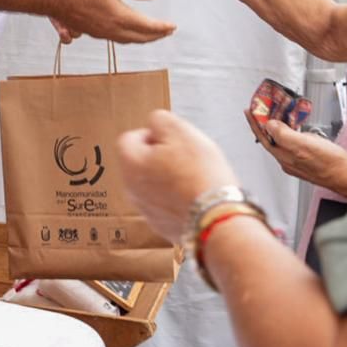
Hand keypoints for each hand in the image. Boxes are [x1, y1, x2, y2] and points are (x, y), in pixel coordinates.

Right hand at [51, 0, 176, 43]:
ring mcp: (101, 33)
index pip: (148, 26)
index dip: (162, 27)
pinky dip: (129, 38)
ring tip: (153, 34)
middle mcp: (111, 29)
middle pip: (140, 37)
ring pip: (129, 40)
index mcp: (118, 15)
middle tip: (168, 32)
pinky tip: (129, 33)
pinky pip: (117, 39)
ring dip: (143, 38)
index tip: (173, 26)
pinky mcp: (93, 33)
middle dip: (156, 35)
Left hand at [117, 110, 239, 239]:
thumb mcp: (180, 131)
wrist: (217, 218)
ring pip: (153, 185)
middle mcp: (131, 189)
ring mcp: (146, 210)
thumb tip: (155, 124)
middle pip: (141, 163)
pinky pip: (166, 205)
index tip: (172, 139)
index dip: (152, 134)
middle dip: (162, 156)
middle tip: (187, 158)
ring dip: (169, 178)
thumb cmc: (200, 175)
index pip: (130, 138)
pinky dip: (177, 198)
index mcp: (130, 164)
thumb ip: (161, 121)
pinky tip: (196, 196)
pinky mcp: (162, 226)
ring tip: (195, 178)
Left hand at [244, 112, 346, 199]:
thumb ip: (284, 134)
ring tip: (277, 114)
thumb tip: (269, 125)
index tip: (249, 111)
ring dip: (278, 126)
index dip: (255, 123)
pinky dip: (291, 132)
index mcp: (284, 156)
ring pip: (283, 140)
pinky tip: (295, 129)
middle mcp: (288, 160)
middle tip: (262, 109)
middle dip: (265, 123)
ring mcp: (298, 160)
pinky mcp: (308, 159)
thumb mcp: (304, 144)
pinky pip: (294, 142)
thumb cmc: (331, 164)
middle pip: (271, 138)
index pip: (263, 137)